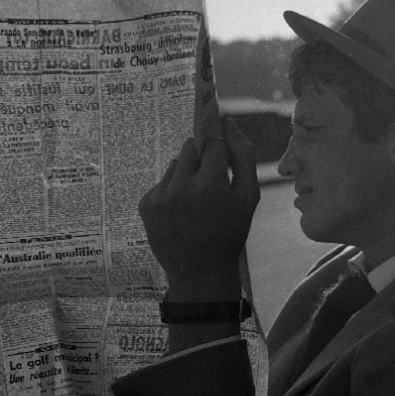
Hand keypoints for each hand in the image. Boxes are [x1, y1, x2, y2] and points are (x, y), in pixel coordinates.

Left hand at [138, 117, 259, 298]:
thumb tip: (229, 123)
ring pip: (175, 165)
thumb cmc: (231, 232)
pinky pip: (162, 183)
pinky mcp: (146, 205)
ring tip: (196, 200)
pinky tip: (181, 211)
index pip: (213, 144)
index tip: (222, 157)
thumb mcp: (248, 196)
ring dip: (187, 173)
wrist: (200, 272)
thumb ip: (243, 155)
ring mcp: (160, 196)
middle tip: (211, 180)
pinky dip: (172, 190)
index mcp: (210, 184)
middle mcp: (181, 186)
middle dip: (202, 157)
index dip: (220, 149)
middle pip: (190, 148)